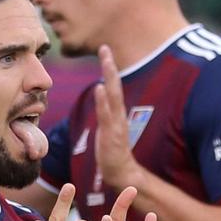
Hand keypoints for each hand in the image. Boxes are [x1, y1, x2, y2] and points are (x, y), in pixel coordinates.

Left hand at [94, 45, 144, 190]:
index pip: (113, 85)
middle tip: (104, 47)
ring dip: (109, 77)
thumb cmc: (112, 151)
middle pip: (115, 85)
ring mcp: (116, 123)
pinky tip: (100, 87)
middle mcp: (118, 113)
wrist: (120, 172)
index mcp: (116, 111)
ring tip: (106, 61)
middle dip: (110, 66)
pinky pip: (107, 115)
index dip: (109, 68)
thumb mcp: (107, 127)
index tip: (104, 49)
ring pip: (113, 96)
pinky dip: (104, 101)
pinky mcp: (111, 134)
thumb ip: (105, 112)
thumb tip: (100, 99)